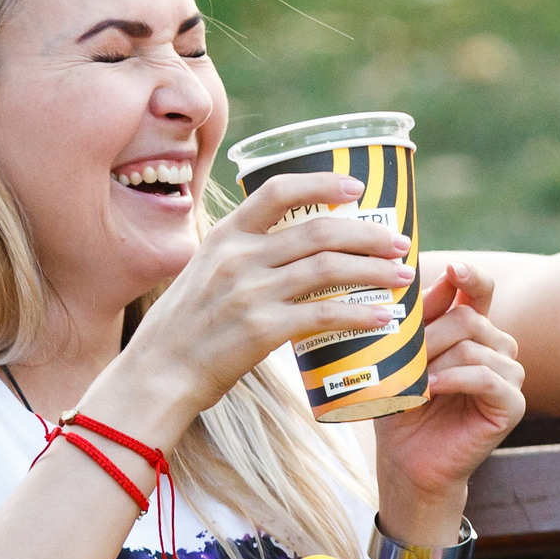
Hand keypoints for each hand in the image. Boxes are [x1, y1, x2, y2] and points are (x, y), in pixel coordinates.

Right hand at [107, 170, 416, 420]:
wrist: (157, 375)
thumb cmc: (184, 330)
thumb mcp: (204, 276)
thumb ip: (243, 260)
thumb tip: (290, 254)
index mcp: (225, 237)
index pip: (277, 191)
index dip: (321, 183)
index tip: (356, 187)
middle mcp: (238, 257)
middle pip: (318, 230)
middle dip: (367, 234)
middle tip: (399, 243)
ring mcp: (250, 292)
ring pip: (329, 269)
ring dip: (374, 270)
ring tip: (402, 276)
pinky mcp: (262, 330)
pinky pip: (325, 315)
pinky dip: (361, 313)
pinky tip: (384, 318)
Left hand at [373, 260, 525, 526]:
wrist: (408, 460)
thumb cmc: (402, 405)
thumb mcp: (402, 357)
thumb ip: (419, 321)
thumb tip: (427, 278)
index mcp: (473, 331)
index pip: (480, 290)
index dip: (470, 276)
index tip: (453, 269)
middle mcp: (497, 348)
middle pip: (469, 319)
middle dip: (430, 335)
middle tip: (402, 358)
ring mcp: (510, 376)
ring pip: (474, 347)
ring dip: (436, 361)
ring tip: (412, 380)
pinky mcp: (512, 405)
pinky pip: (487, 378)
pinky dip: (455, 380)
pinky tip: (430, 389)